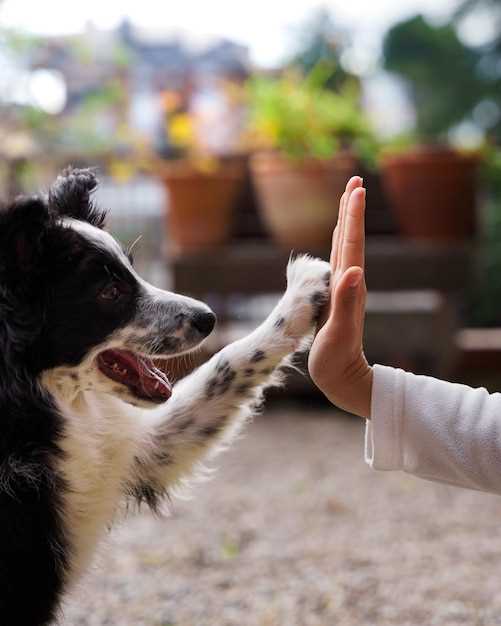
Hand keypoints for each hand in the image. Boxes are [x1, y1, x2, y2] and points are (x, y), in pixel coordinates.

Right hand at [308, 176, 372, 417]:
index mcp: (349, 287)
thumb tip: (353, 270)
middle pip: (350, 239)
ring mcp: (343, 290)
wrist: (343, 379)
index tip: (357, 188)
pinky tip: (336, 239)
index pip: (351, 245)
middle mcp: (349, 283)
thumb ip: (346, 303)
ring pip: (344, 248)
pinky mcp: (335, 297)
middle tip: (355, 181)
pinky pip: (337, 262)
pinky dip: (338, 244)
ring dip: (346, 223)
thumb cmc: (337, 361)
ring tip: (347, 201)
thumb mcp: (339, 334)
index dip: (352, 216)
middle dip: (351, 210)